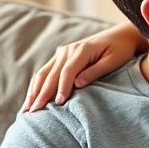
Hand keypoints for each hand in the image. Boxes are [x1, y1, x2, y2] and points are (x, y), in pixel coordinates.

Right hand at [23, 23, 146, 111]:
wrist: (120, 36)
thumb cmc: (121, 50)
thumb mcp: (113, 60)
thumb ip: (96, 71)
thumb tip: (77, 85)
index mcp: (81, 50)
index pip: (67, 72)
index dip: (62, 88)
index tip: (59, 103)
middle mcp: (67, 50)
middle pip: (51, 74)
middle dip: (42, 93)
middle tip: (35, 111)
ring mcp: (62, 53)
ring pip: (43, 73)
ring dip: (34, 91)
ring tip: (27, 109)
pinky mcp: (60, 57)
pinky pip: (45, 72)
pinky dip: (37, 86)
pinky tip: (32, 98)